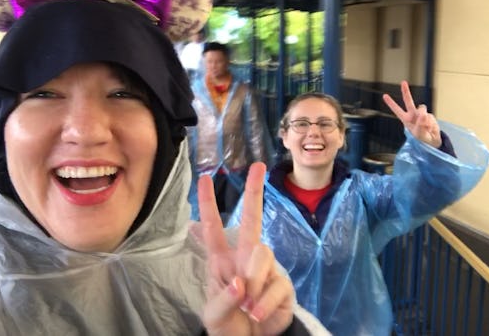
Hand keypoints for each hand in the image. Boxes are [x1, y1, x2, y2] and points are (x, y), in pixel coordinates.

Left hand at [198, 162, 294, 334]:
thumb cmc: (227, 325)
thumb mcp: (213, 314)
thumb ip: (224, 297)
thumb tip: (242, 282)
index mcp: (222, 261)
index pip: (212, 228)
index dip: (207, 204)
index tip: (205, 178)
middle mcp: (245, 259)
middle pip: (252, 219)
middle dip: (255, 191)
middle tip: (258, 167)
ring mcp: (267, 270)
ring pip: (262, 256)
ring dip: (252, 283)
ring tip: (247, 308)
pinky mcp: (283, 286)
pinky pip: (276, 285)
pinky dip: (264, 304)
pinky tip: (257, 314)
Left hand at [383, 80, 441, 146]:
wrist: (432, 140)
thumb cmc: (422, 137)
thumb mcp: (419, 134)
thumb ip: (420, 124)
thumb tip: (423, 115)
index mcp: (406, 119)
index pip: (397, 110)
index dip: (391, 103)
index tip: (384, 95)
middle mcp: (412, 114)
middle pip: (408, 101)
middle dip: (406, 91)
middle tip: (403, 82)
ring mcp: (421, 114)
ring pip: (422, 109)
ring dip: (424, 118)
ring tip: (425, 127)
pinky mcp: (429, 115)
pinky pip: (430, 117)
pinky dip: (430, 124)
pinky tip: (430, 128)